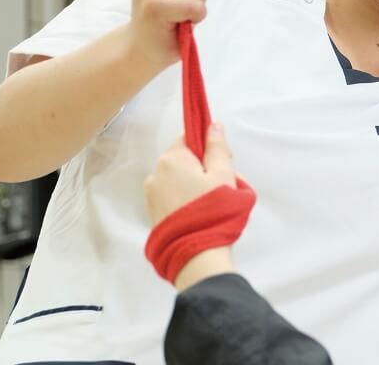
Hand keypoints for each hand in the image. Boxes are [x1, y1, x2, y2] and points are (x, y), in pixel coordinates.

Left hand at [144, 121, 240, 290]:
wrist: (197, 253)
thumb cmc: (215, 208)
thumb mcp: (224, 174)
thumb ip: (217, 147)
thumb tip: (213, 125)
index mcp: (171, 159)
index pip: (188, 139)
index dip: (208, 147)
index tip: (224, 162)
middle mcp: (156, 174)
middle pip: (184, 161)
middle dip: (205, 169)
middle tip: (227, 186)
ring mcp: (152, 196)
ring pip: (179, 181)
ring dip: (196, 186)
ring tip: (217, 204)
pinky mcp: (154, 215)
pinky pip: (172, 198)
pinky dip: (186, 201)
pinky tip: (203, 214)